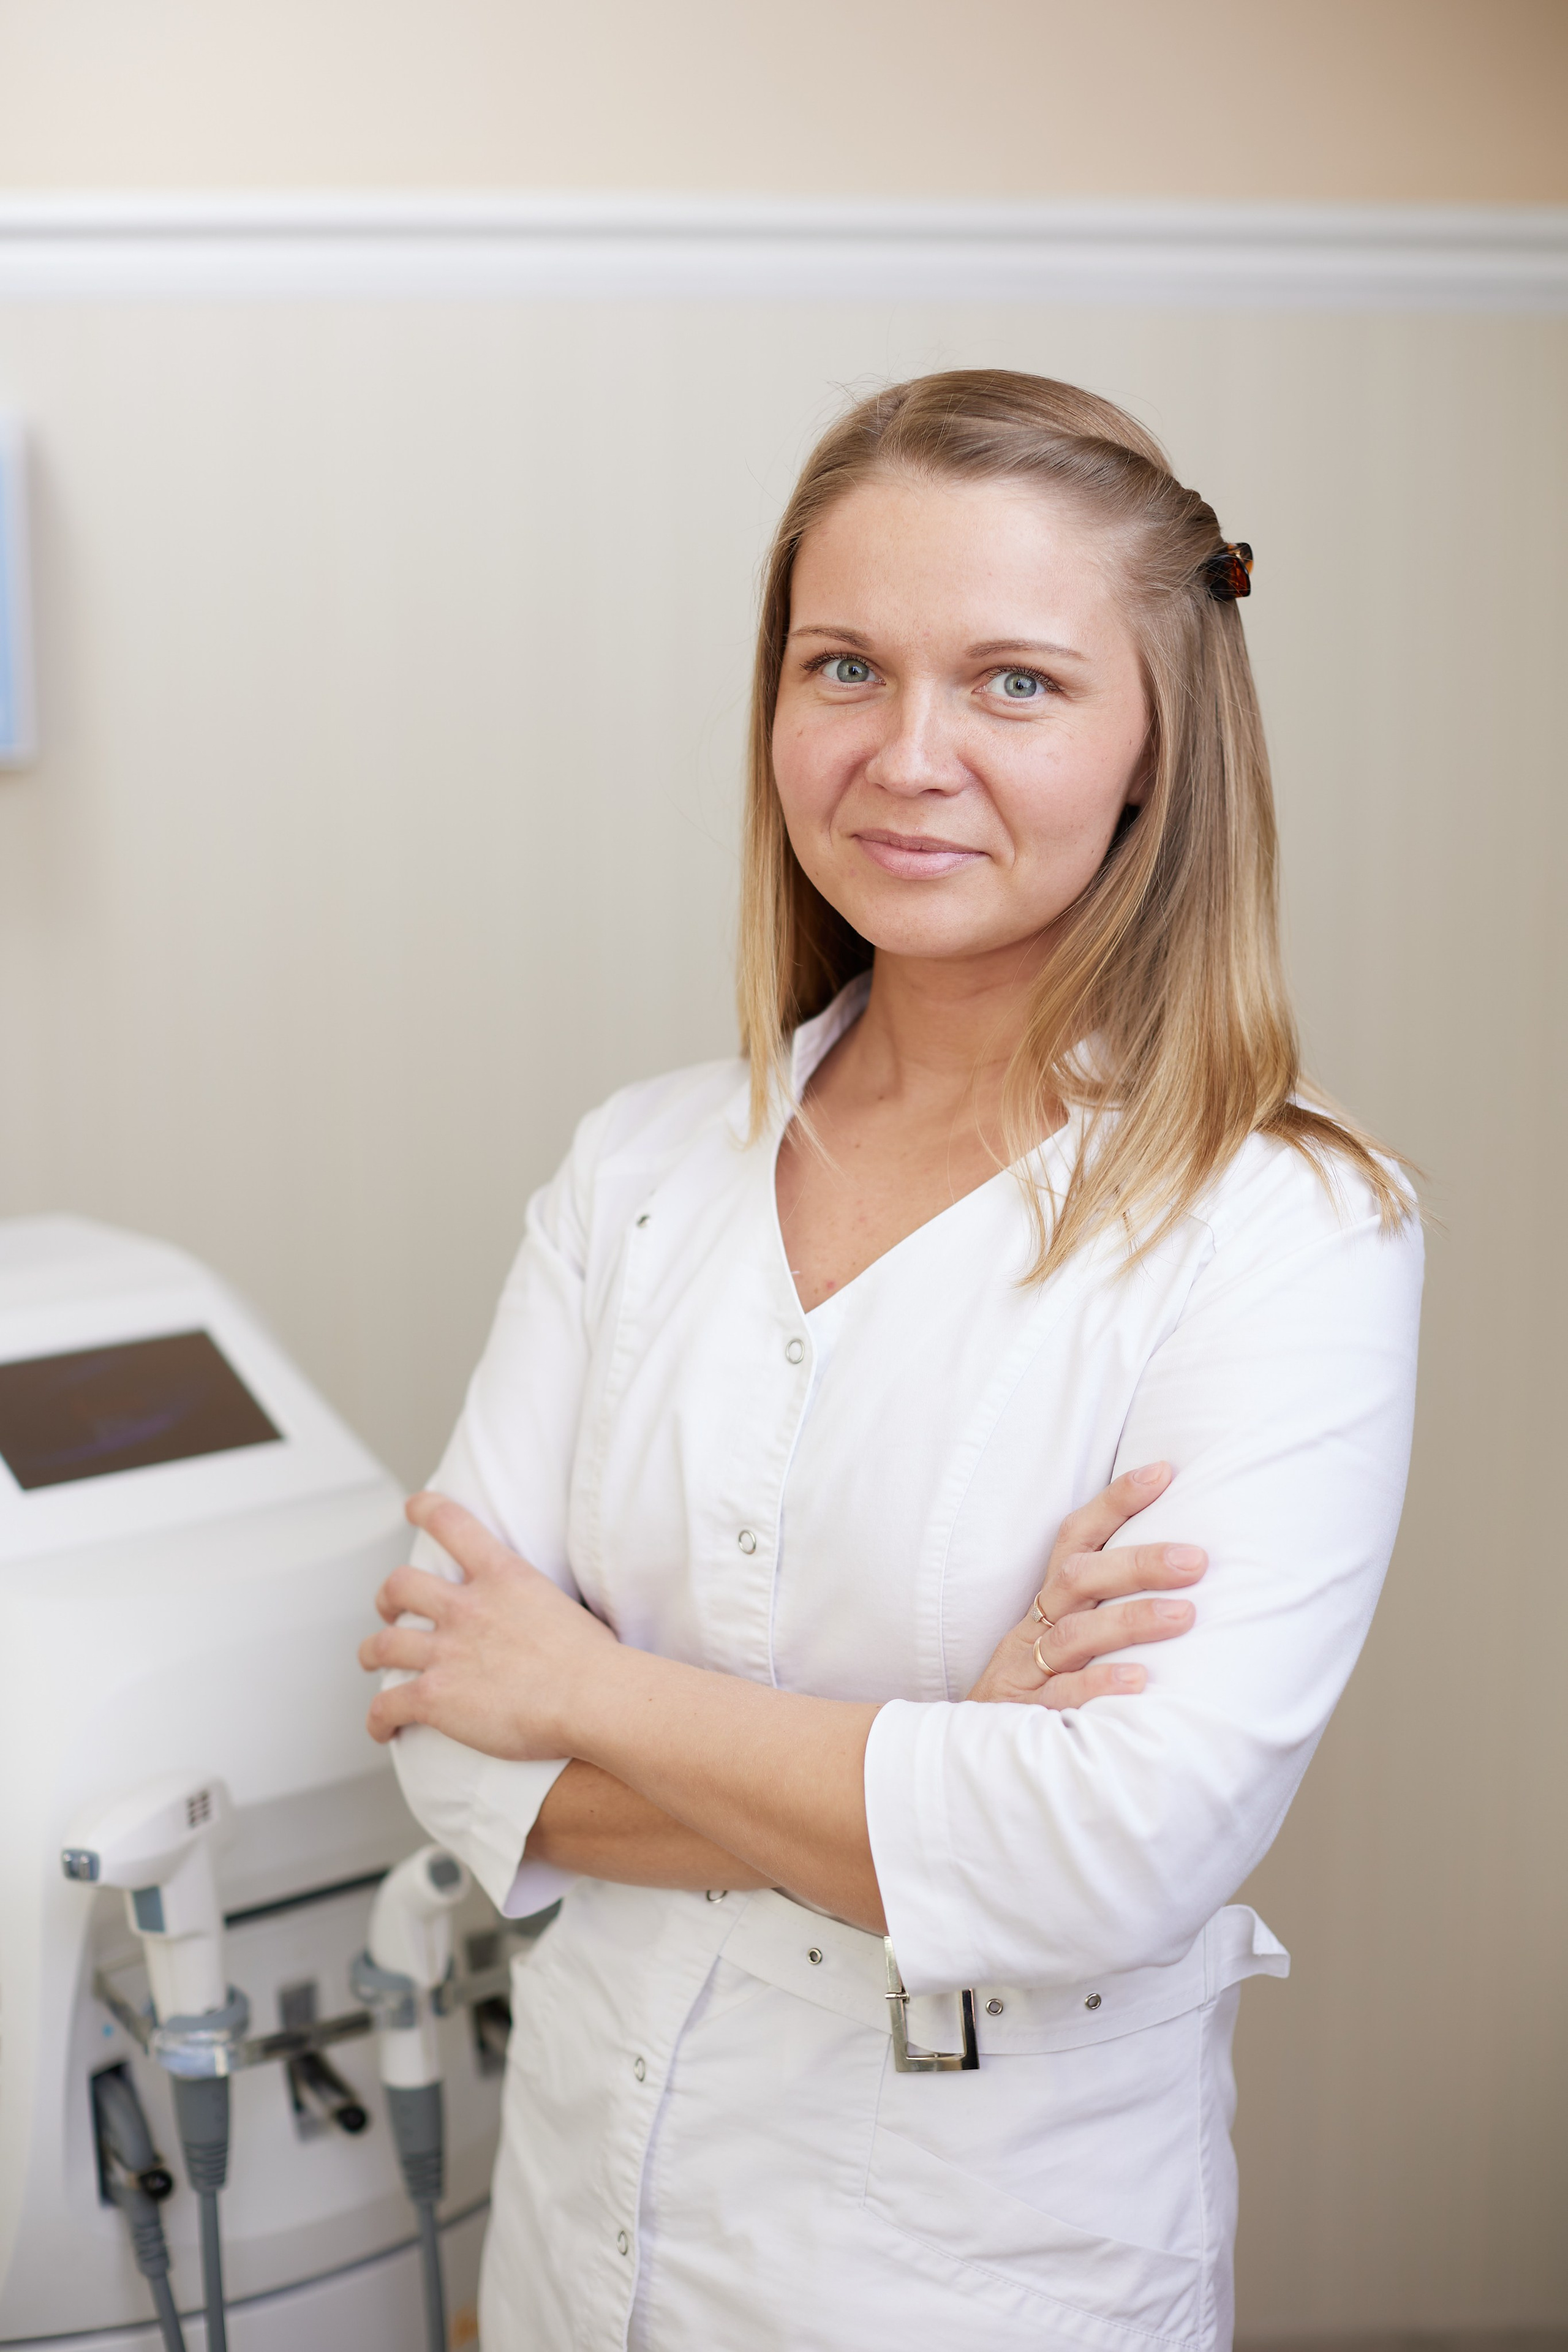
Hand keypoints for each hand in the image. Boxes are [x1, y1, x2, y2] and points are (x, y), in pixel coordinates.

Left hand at [359, 1493, 615, 1757]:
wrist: (592, 1698)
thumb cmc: (595, 1662)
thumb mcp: (566, 1605)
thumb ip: (538, 1605)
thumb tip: (544, 1621)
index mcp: (503, 1576)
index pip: (451, 1522)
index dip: (425, 1509)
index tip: (413, 1506)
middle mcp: (467, 1608)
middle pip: (401, 1586)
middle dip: (388, 1599)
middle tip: (390, 1612)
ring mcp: (446, 1652)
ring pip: (384, 1645)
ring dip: (372, 1654)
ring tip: (372, 1662)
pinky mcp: (435, 1697)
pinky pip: (387, 1704)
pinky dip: (377, 1718)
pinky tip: (382, 1728)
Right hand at [965, 1462, 1203, 1709]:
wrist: (970, 1756)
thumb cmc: (1035, 1693)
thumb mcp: (1061, 1643)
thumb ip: (1105, 1611)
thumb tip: (1180, 1575)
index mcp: (1047, 1604)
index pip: (1077, 1538)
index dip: (1115, 1503)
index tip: (1162, 1472)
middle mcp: (1036, 1627)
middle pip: (1080, 1578)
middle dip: (1139, 1562)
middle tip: (1196, 1559)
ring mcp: (1028, 1670)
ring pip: (1076, 1633)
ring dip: (1132, 1620)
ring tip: (1185, 1616)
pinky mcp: (1026, 1713)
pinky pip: (1063, 1695)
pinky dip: (1100, 1683)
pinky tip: (1140, 1681)